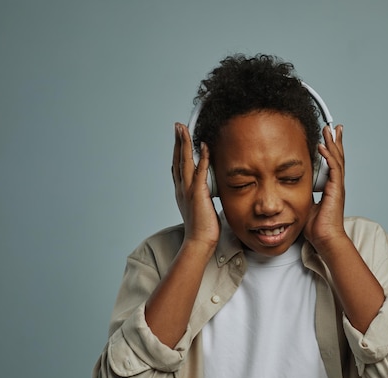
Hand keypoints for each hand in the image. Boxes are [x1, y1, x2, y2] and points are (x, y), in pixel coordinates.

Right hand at [172, 123, 219, 251]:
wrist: (199, 241)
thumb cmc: (203, 228)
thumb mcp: (201, 207)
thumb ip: (203, 196)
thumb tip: (210, 191)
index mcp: (181, 192)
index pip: (178, 167)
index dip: (177, 151)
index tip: (178, 139)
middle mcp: (181, 188)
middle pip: (177, 159)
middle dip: (178, 141)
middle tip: (177, 126)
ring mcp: (188, 190)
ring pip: (184, 161)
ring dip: (184, 143)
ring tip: (183, 129)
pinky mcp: (198, 193)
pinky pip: (200, 171)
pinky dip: (201, 157)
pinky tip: (203, 146)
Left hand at [304, 124, 347, 251]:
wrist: (325, 238)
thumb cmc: (316, 227)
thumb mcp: (306, 205)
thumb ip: (303, 195)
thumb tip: (293, 189)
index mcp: (330, 187)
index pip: (331, 164)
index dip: (330, 150)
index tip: (327, 139)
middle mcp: (336, 184)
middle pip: (337, 157)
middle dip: (335, 141)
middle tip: (334, 127)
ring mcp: (337, 186)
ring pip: (337, 159)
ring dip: (332, 143)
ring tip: (330, 130)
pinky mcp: (335, 189)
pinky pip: (333, 168)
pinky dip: (328, 156)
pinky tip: (323, 146)